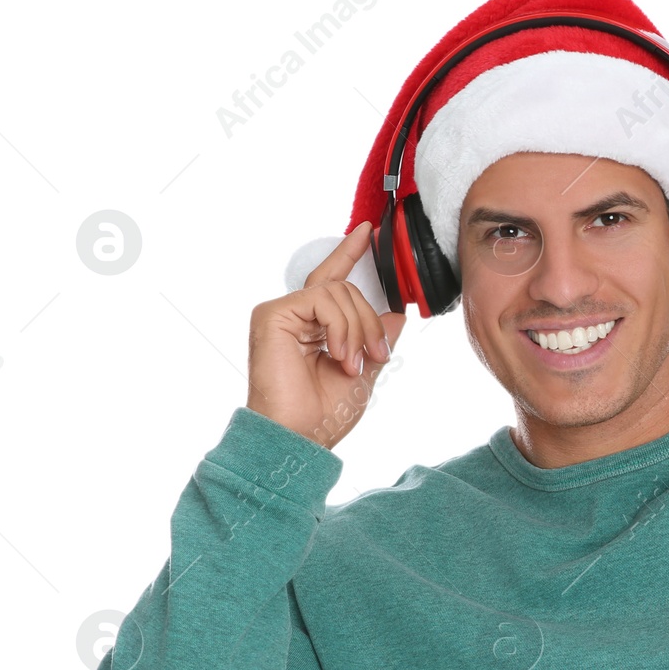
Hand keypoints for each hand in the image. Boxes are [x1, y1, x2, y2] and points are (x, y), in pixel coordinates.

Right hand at [246, 221, 407, 448]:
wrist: (300, 436)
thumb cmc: (324, 413)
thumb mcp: (365, 371)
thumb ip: (377, 339)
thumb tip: (396, 314)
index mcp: (313, 327)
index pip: (333, 280)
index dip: (350, 253)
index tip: (370, 232)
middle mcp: (294, 315)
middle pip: (345, 288)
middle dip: (370, 320)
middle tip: (377, 355)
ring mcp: (281, 312)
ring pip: (338, 292)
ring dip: (358, 328)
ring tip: (353, 362)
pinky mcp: (272, 314)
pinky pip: (321, 300)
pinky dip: (340, 326)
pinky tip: (339, 354)